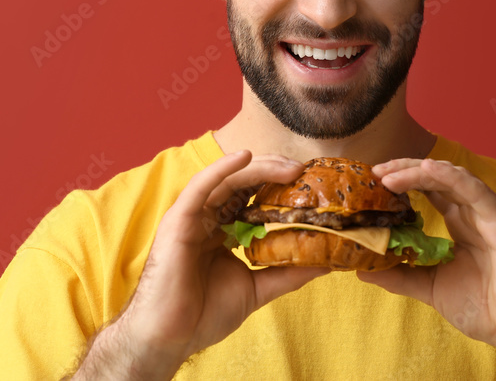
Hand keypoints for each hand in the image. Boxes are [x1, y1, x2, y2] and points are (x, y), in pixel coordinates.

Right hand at [74, 151, 327, 379]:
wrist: (170, 338)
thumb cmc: (204, 315)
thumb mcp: (256, 287)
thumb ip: (287, 273)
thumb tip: (325, 264)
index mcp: (223, 231)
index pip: (253, 198)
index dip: (279, 187)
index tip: (309, 184)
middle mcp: (207, 218)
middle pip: (243, 183)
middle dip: (274, 172)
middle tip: (303, 170)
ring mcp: (192, 217)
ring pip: (228, 180)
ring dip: (259, 168)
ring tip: (288, 167)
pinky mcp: (178, 220)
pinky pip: (201, 187)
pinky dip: (221, 169)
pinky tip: (244, 158)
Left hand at [359, 158, 495, 378]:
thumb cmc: (486, 309)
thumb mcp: (432, 286)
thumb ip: (401, 275)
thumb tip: (363, 270)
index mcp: (463, 222)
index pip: (430, 189)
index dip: (403, 181)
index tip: (373, 181)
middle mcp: (477, 211)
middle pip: (438, 178)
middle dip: (405, 170)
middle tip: (375, 173)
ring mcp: (491, 213)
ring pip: (452, 179)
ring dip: (418, 172)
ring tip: (390, 174)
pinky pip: (474, 191)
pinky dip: (449, 177)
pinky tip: (425, 170)